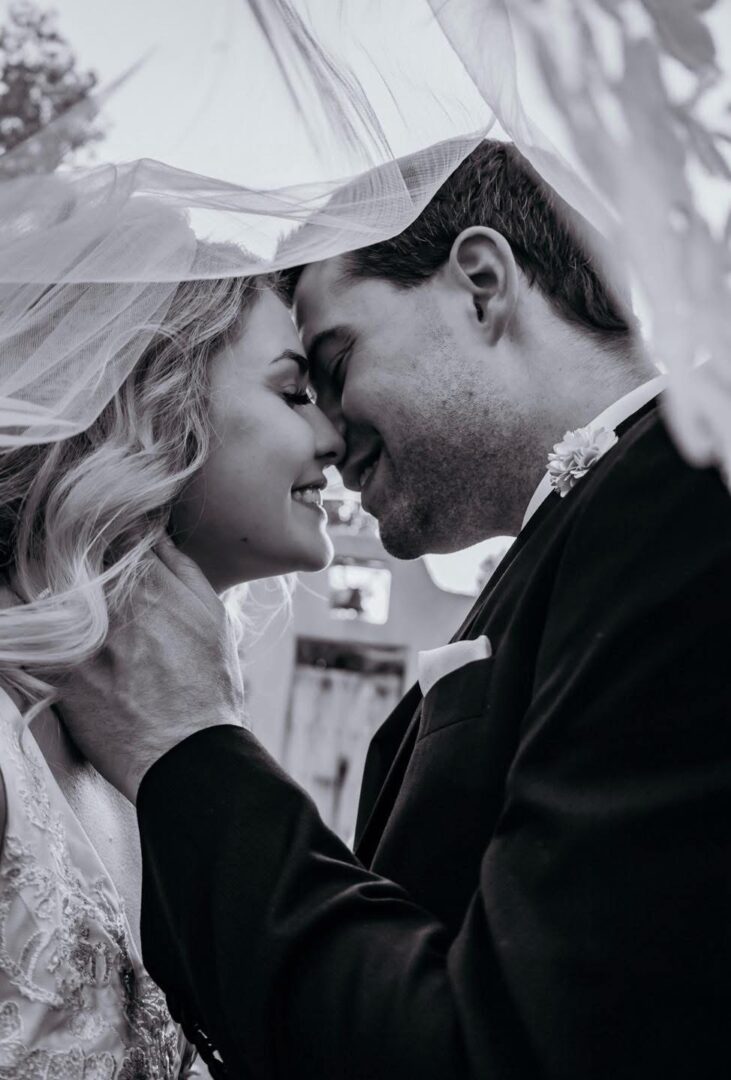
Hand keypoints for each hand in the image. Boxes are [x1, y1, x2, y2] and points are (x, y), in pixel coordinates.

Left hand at [58, 536, 244, 802]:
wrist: (186, 752)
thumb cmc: (209, 685)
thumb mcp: (212, 616)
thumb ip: (180, 568)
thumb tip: (155, 534)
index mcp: (149, 582)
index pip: (113, 530)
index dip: (109, 535)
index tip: (108, 546)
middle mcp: (109, 602)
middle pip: (75, 557)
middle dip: (78, 564)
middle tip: (88, 584)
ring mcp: (79, 637)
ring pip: (49, 593)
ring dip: (58, 599)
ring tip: (79, 625)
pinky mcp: (55, 673)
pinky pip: (30, 638)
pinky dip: (35, 634)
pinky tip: (55, 649)